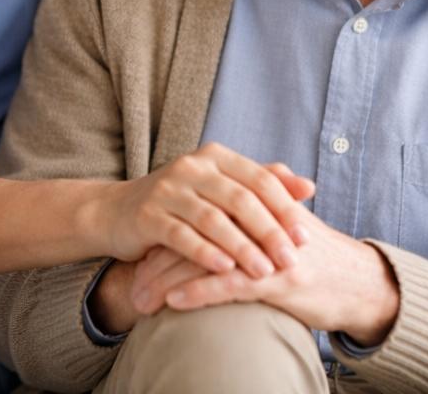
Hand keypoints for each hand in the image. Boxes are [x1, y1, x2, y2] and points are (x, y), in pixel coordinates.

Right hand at [95, 146, 313, 278]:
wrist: (117, 212)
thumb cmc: (181, 203)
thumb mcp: (220, 188)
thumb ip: (262, 184)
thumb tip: (309, 186)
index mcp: (215, 156)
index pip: (259, 179)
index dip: (285, 207)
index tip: (305, 237)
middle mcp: (192, 166)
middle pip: (240, 199)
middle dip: (269, 231)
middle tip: (291, 259)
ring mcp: (168, 189)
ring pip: (213, 219)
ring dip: (242, 247)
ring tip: (264, 272)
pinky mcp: (149, 214)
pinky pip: (181, 235)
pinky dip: (205, 253)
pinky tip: (224, 270)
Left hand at [139, 207, 399, 346]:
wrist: (358, 282)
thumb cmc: (315, 255)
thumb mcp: (285, 222)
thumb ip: (257, 204)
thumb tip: (223, 197)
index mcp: (258, 203)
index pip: (204, 210)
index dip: (171, 227)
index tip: (142, 248)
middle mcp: (261, 221)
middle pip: (197, 232)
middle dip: (160, 256)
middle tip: (131, 276)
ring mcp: (270, 249)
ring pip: (207, 258)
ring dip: (168, 278)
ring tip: (140, 295)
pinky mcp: (278, 279)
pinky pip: (229, 284)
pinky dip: (197, 292)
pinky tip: (173, 302)